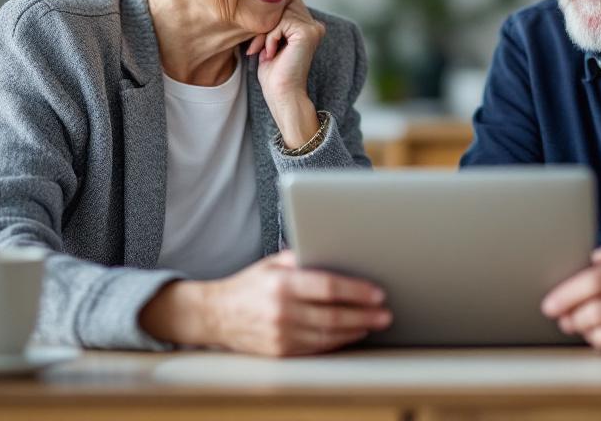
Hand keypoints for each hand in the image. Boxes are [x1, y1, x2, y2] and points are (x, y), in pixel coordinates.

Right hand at [139, 251, 391, 355]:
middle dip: (364, 314)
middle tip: (385, 312)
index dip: (356, 291)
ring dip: (356, 330)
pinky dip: (339, 341)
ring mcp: (281, 335)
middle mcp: (282, 312)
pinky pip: (317, 348)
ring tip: (374, 322)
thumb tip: (335, 248)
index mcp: (281, 284)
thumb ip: (302, 257)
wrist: (215, 315)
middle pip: (333, 316)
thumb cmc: (248, 286)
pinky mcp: (281, 351)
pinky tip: (352, 334)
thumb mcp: (272, 263)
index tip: (376, 292)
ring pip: (329, 336)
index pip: (327, 287)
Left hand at [247, 0, 325, 146]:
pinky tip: (272, 53)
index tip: (258, 43)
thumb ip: (273, 20)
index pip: (285, 3)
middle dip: (266, 24)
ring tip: (266, 52)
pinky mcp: (308, 33)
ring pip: (281, 11)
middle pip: (284, 3)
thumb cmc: (274, 72)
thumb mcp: (270, 39)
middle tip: (258, 47)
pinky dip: (271, 37)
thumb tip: (262, 2)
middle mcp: (314, 25)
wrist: (282, 94)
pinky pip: (282, 21)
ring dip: (267, 32)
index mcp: (308, 26)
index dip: (268, 19)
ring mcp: (313, 28)